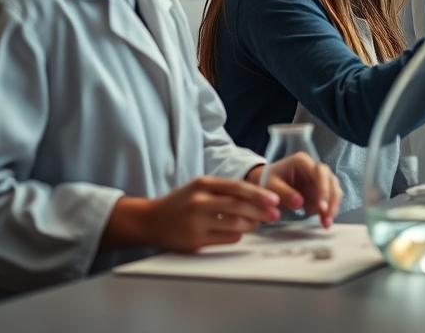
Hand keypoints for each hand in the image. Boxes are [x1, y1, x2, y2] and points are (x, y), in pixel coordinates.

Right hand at [104, 176, 280, 252]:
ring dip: (251, 224)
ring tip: (257, 223)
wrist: (149, 220)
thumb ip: (225, 190)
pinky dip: (237, 235)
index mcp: (203, 184)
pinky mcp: (195, 241)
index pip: (238, 188)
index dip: (260, 194)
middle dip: (262, 211)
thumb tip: (258, 198)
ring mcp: (196, 222)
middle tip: (275, 214)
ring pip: (235, 224)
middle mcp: (199, 201)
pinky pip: (227, 239)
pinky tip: (238, 232)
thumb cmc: (180, 203)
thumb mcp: (199, 188)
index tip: (275, 199)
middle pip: (239, 206)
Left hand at [247, 152, 341, 227]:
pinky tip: (324, 221)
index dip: (323, 189)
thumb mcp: (270, 186)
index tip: (321, 207)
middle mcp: (314, 167)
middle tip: (325, 216)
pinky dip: (328, 210)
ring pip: (334, 190)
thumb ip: (284, 193)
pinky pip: (330, 199)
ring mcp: (319, 179)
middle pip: (331, 180)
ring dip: (332, 207)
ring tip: (326, 223)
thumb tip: (300, 203)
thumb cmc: (267, 182)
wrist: (265, 185)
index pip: (320, 172)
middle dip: (330, 199)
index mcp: (302, 161)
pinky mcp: (320, 190)